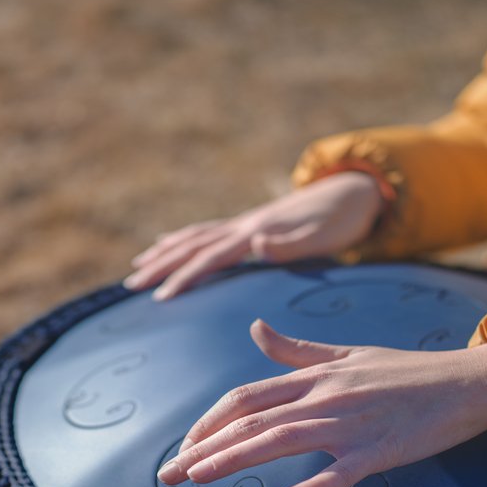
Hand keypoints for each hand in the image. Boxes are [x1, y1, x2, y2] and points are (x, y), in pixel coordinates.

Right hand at [125, 172, 382, 300]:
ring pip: (195, 237)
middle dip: (161, 265)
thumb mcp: (324, 234)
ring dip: (165, 252)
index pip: (211, 257)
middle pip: (193, 245)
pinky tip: (169, 241)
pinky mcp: (251, 224)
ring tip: (138, 266)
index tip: (160, 297)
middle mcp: (245, 225)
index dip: (184, 277)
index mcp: (256, 231)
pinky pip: (207, 232)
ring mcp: (246, 222)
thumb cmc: (342, 218)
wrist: (356, 189)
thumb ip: (291, 242)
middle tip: (131, 285)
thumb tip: (258, 244)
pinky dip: (183, 238)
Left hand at [156, 320, 486, 486]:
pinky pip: (343, 471)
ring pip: (281, 441)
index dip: (208, 422)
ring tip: (198, 480)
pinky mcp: (381, 450)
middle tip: (168, 477)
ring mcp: (352, 423)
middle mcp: (324, 396)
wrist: (468, 381)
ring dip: (234, 461)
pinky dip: (317, 486)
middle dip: (203, 448)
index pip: (246, 398)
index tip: (185, 447)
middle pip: (251, 422)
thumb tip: (254, 329)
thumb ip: (296, 350)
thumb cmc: (406, 372)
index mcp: (314, 376)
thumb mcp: (347, 354)